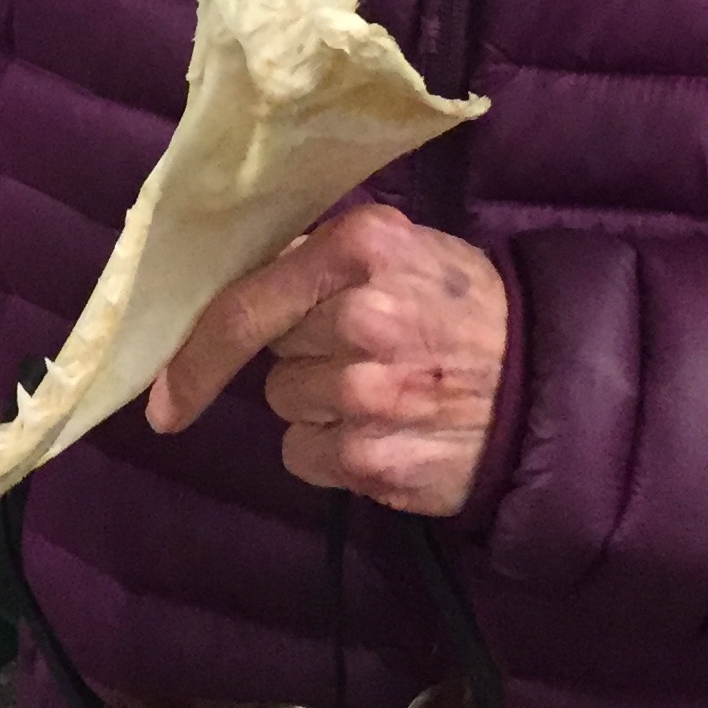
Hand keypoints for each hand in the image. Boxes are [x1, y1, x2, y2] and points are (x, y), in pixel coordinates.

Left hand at [145, 206, 505, 516]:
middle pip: (267, 351)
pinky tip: (384, 428)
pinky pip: (308, 456)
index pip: (244, 301)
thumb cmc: (459, 305)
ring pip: (284, 406)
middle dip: (298, 351)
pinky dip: (334, 450)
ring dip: (316, 402)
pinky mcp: (376, 460)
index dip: (194, 351)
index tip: (163, 396)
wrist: (544, 384)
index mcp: (359, 246)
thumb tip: (225, 277)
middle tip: (356, 345)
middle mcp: (360, 317)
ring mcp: (367, 394)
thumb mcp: (399, 247)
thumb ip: (318, 254)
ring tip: (381, 385)